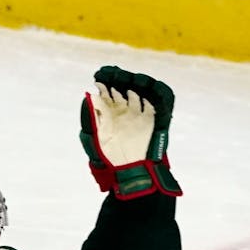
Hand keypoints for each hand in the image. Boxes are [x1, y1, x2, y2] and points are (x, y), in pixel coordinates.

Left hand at [79, 65, 180, 199]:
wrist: (132, 172)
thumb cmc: (111, 158)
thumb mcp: (97, 137)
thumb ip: (92, 118)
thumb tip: (88, 96)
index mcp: (111, 111)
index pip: (108, 88)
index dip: (105, 79)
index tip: (99, 77)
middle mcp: (126, 109)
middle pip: (125, 85)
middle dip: (120, 78)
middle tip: (114, 77)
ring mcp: (141, 112)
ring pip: (142, 89)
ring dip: (138, 82)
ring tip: (131, 82)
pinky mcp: (156, 118)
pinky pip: (160, 100)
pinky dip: (157, 91)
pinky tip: (148, 89)